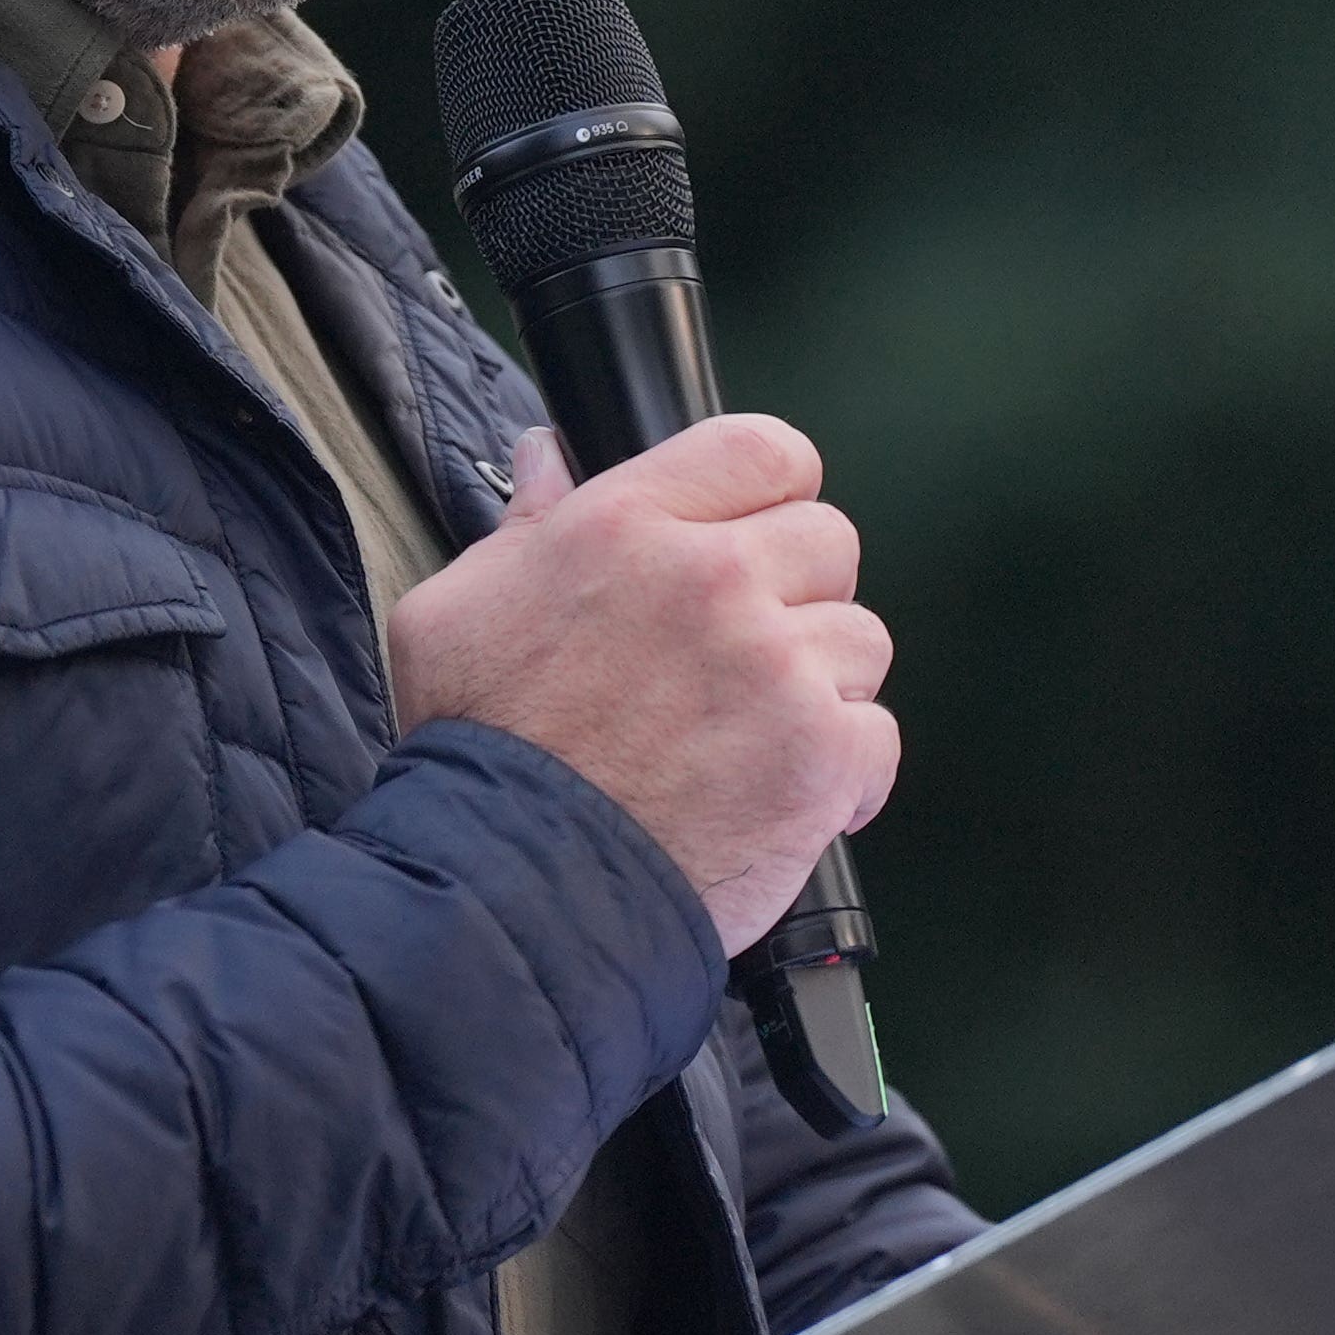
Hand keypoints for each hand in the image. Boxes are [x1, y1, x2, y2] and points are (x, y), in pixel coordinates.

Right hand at [386, 414, 899, 953]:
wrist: (515, 884)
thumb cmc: (480, 752)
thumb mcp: (457, 611)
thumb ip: (521, 525)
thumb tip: (546, 458)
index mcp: (628, 526)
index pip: (763, 450)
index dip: (771, 492)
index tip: (754, 535)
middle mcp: (712, 580)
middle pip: (827, 540)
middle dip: (796, 593)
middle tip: (741, 654)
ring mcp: (775, 666)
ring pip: (860, 639)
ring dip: (819, 684)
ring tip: (750, 734)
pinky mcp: (819, 754)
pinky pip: (877, 734)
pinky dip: (842, 772)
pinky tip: (777, 792)